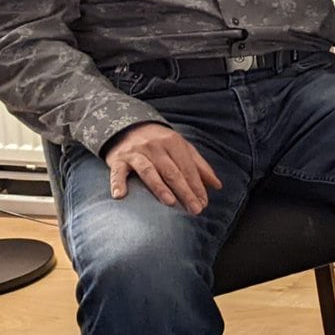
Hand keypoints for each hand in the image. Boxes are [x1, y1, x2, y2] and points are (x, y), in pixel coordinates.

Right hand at [105, 123, 222, 215]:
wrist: (127, 126)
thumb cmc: (160, 142)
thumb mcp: (182, 148)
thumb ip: (199, 166)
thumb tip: (217, 186)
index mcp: (173, 142)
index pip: (188, 168)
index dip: (197, 186)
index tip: (204, 203)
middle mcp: (155, 146)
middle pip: (172, 171)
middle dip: (185, 191)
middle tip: (195, 209)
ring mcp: (136, 152)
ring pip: (149, 171)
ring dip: (159, 187)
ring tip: (170, 202)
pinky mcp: (117, 159)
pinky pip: (117, 172)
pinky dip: (118, 183)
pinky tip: (120, 196)